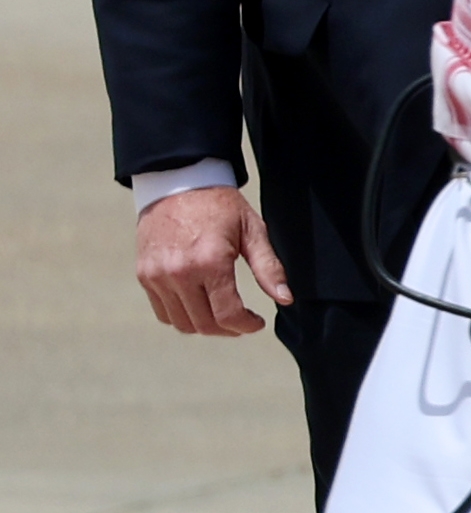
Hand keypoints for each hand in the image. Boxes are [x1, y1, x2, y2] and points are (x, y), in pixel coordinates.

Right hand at [135, 185, 289, 334]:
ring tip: (222, 314)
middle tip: (242, 321)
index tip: (257, 323)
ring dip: (205, 326)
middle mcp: (179, 273)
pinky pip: (163, 311)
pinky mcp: (144, 274)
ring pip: (182, 323)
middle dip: (229, 330)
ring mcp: (157, 275)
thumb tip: (285, 299)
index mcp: (209, 262)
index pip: (227, 315)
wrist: (176, 183)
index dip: (247, 326)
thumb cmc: (220, 206)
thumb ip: (269, 268)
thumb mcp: (252, 230)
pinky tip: (199, 305)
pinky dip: (182, 316)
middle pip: (205, 324)